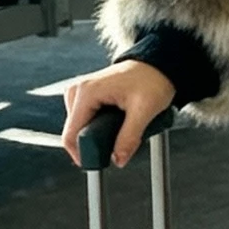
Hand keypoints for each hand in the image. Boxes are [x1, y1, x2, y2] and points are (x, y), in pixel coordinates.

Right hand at [61, 58, 175, 168]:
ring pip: (78, 128)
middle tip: (117, 147)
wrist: (157, 65)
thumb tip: (118, 159)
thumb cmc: (152, 79)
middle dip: (92, 145)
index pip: (71, 134)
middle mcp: (78, 90)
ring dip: (95, 137)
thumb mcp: (144, 111)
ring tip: (119, 132)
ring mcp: (80, 92)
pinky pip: (84, 120)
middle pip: (74, 132)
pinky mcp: (86, 96)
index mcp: (87, 92)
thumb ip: (129, 137)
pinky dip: (96, 128)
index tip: (99, 164)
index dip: (82, 154)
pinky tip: (113, 126)